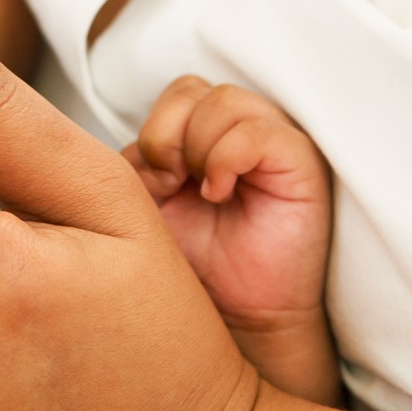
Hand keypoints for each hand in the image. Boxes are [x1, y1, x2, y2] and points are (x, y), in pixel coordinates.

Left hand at [124, 76, 339, 404]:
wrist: (232, 321)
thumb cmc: (189, 267)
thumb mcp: (141, 205)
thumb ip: (130, 163)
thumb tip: (110, 141)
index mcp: (203, 135)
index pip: (174, 94)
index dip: (153, 132)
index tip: (153, 183)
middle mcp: (239, 131)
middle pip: (191, 89)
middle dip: (167, 137)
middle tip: (172, 185)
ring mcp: (273, 143)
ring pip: (223, 100)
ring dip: (198, 148)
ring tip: (201, 193)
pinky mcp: (300, 164)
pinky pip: (258, 131)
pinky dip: (227, 158)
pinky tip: (219, 194)